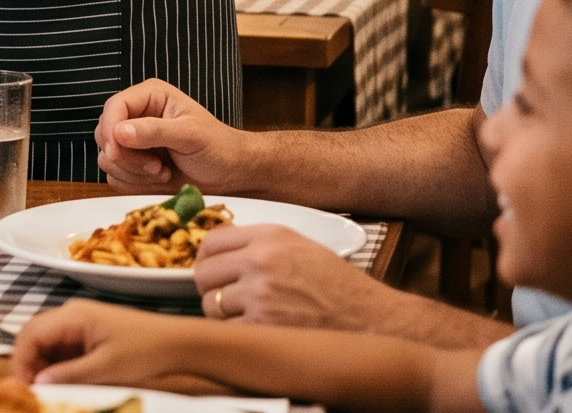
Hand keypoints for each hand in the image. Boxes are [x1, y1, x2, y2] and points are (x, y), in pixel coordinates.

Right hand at [15, 300, 209, 386]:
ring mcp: (78, 323)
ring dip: (42, 367)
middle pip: (33, 336)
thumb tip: (38, 384)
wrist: (176, 342)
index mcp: (73, 316)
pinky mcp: (87, 334)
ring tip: (50, 391)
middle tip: (34, 393)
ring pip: (45, 344)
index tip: (25, 389)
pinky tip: (65, 383)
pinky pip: (61, 349)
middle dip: (28, 365)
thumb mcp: (106, 368)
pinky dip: (57, 366)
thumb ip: (70, 375)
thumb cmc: (145, 350)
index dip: (21, 362)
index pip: (29, 334)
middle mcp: (70, 314)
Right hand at [95, 78, 257, 191]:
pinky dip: (134, 183)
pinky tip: (159, 179)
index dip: (111, 129)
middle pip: (105, 134)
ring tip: (162, 172)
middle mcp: (137, 116)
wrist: (230, 174)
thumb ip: (154, 131)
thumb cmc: (217, 147)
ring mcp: (133, 142)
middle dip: (127, 157)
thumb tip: (119, 132)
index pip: (113, 107)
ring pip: (108, 159)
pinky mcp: (133, 165)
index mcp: (149, 97)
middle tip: (157, 167)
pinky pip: (115, 176)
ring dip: (133, 172)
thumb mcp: (189, 135)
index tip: (117, 152)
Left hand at [191, 223, 391, 329]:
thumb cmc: (339, 285)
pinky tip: (260, 330)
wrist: (369, 318)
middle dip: (210, 287)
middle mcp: (261, 260)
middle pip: (202, 274)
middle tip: (225, 296)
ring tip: (250, 315)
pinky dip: (239, 334)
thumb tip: (221, 249)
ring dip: (224, 315)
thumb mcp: (300, 246)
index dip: (205, 258)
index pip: (210, 241)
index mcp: (270, 236)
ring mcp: (259, 294)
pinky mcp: (262, 326)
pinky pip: (228, 331)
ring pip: (211, 305)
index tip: (210, 268)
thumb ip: (260, 244)